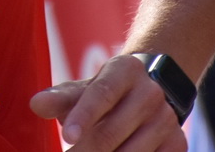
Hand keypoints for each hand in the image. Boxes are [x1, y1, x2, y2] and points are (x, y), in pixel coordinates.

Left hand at [30, 53, 184, 151]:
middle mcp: (151, 93)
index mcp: (126, 70)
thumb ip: (61, 98)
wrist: (151, 93)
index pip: (102, 93)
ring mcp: (167, 120)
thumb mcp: (85, 89)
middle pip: (111, 132)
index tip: (67, 137)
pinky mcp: (178, 144)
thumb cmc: (106, 93)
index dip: (83, 116)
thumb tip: (36, 104)